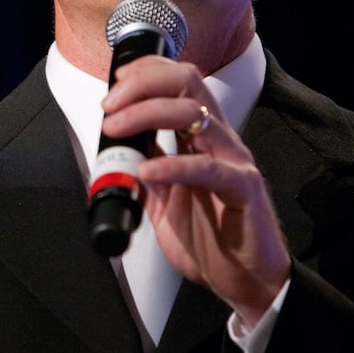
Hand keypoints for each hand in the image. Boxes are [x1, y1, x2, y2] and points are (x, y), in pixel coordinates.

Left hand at [99, 56, 290, 326]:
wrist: (244, 280)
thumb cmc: (210, 235)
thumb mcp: (163, 195)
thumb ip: (146, 164)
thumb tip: (118, 144)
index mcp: (202, 136)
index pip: (179, 82)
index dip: (146, 73)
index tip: (115, 83)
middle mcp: (219, 140)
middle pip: (187, 85)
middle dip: (142, 86)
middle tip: (109, 106)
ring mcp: (233, 161)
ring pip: (195, 115)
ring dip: (147, 114)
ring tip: (116, 129)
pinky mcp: (243, 189)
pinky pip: (208, 168)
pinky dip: (172, 165)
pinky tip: (147, 170)